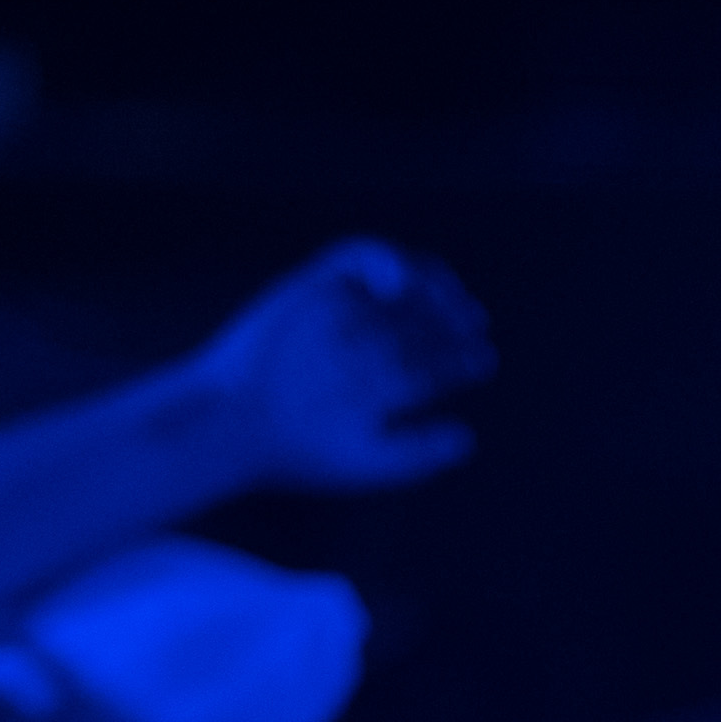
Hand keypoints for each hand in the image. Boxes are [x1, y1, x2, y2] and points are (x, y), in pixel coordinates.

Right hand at [189, 243, 490, 492]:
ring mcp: (337, 315)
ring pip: (395, 283)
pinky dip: (382, 261)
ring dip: (426, 284)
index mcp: (377, 386)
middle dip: (450, 319)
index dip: (461, 358)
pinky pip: (352, 259)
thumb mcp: (370, 462)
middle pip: (419, 321)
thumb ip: (419, 453)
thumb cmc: (298, 453)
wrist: (237, 427)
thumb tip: (468, 438)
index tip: (483, 359)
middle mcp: (360, 346)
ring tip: (444, 299)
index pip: (431, 363)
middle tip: (472, 321)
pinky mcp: (309, 288)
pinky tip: (398, 285)